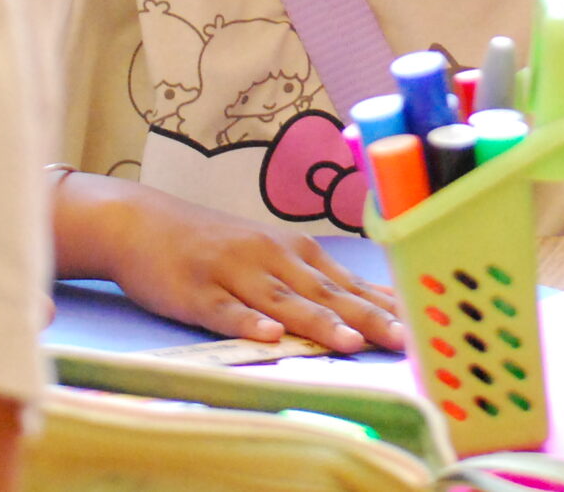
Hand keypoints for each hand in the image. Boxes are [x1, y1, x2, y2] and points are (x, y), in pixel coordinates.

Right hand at [90, 178, 403, 351]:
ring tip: (348, 342)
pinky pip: (223, 310)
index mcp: (293, 253)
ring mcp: (232, 273)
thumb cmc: (213, 245)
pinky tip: (267, 336)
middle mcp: (270, 258)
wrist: (142, 222)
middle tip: (402, 339)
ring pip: (281, 300)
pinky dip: (246, 322)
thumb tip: (363, 309)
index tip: (421, 324)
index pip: (348, 283)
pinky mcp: (195, 290)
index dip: (384, 305)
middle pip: (325, 292)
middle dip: (366, 317)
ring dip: (316, 321)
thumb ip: (309, 283)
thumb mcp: (266, 256)